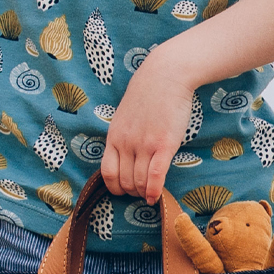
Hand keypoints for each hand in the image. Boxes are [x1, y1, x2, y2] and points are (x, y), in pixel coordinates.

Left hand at [100, 49, 195, 204]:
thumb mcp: (125, 116)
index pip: (107, 173)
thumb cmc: (148, 94)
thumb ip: (123, 135)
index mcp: (114, 137)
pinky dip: (155, 191)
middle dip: (132, 192)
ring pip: (139, 182)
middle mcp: (126, 143)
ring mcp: (144, 145)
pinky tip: (156, 198)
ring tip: (150, 193)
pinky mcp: (164, 145)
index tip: (123, 190)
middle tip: (141, 192)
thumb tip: (126, 154)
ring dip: (144, 193)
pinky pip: (156, 176)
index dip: (114, 187)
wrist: (166, 75)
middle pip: (124, 181)